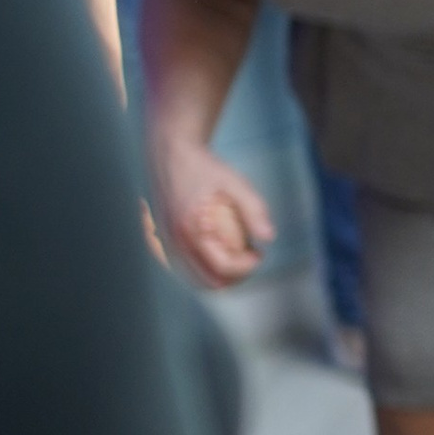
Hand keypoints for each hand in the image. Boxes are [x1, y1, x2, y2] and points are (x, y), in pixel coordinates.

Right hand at [153, 137, 276, 287]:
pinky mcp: (163, 242)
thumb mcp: (233, 181)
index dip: (246, 267)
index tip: (259, 252)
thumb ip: (253, 208)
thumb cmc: (203, 166)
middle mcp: (172, 242)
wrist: (169, 152)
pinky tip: (222, 244)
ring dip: (222, 272)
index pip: (221, 268)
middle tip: (252, 255)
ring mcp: (165, 244)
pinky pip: (187, 268)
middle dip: (236, 274)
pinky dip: (207, 265)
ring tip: (239, 249)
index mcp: (189, 229)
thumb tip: (270, 237)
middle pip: (209, 282)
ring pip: (197, 279)